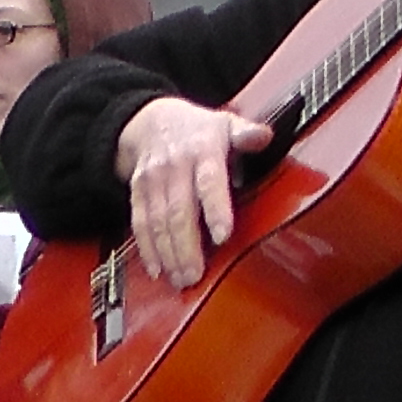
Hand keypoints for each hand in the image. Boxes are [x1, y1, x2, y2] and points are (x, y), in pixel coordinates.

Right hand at [114, 96, 279, 287]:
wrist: (151, 122)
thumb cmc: (197, 130)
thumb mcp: (226, 123)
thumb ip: (247, 133)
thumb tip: (263, 136)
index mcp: (202, 150)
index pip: (209, 182)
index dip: (215, 209)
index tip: (222, 235)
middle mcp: (174, 168)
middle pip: (179, 211)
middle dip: (186, 246)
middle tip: (195, 274)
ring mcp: (153, 182)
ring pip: (158, 222)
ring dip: (168, 254)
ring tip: (180, 279)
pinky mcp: (137, 194)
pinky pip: (140, 224)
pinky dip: (147, 249)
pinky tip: (157, 269)